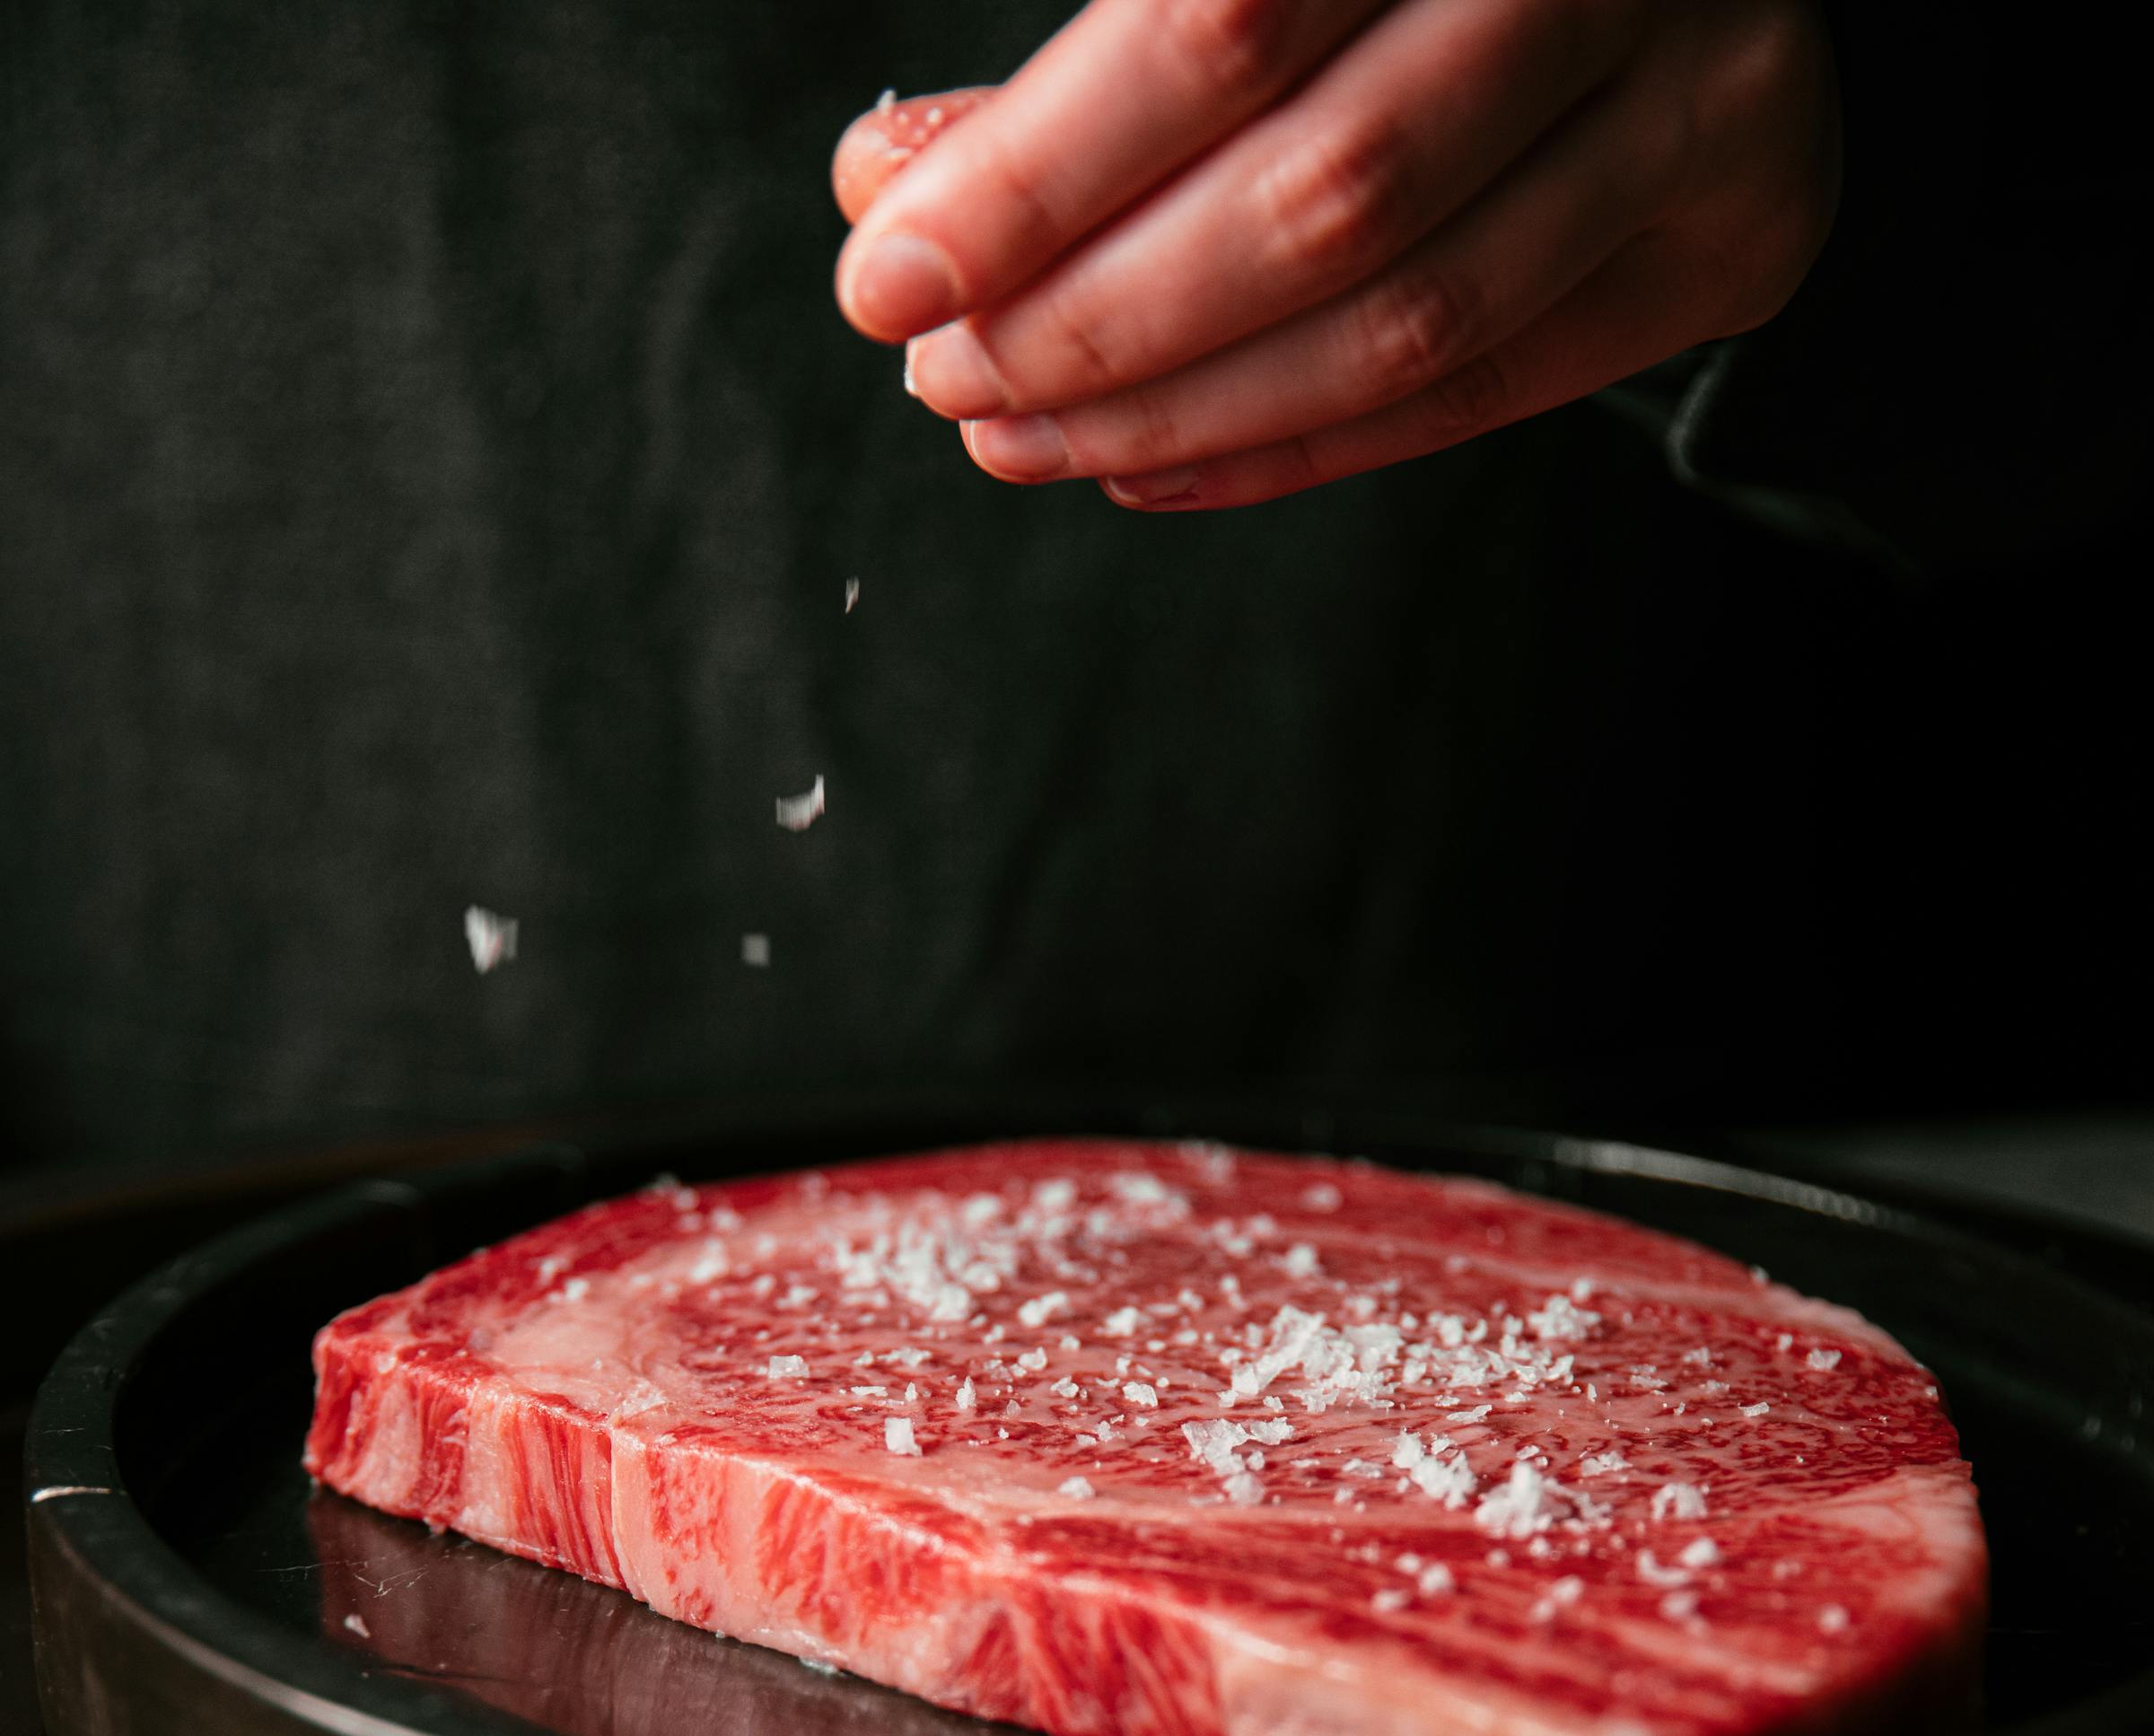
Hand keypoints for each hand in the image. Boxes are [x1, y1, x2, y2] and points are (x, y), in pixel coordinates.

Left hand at [831, 0, 1838, 510]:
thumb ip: (1098, 59)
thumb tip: (900, 197)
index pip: (1223, 21)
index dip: (1040, 172)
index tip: (889, 272)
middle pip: (1326, 193)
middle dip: (1099, 318)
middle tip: (947, 378)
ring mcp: (1706, 95)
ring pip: (1407, 319)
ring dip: (1179, 411)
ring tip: (1016, 434)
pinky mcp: (1734, 228)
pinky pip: (1482, 388)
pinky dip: (1288, 450)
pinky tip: (1143, 469)